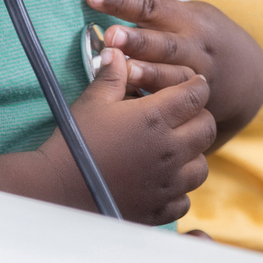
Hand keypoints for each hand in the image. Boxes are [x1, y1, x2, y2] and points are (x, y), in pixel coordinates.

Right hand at [39, 47, 214, 225]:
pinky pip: (185, 199)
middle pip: (207, 128)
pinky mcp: (158, 210)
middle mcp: (168, 151)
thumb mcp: (93, 101)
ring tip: (173, 150)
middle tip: (182, 115)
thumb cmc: (73, 142)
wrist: (55, 190)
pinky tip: (161, 180)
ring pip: (201, 166)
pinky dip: (178, 190)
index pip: (196, 95)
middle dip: (198, 117)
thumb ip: (113, 75)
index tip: (191, 84)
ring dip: (192, 155)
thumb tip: (118, 52)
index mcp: (155, 118)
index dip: (196, 85)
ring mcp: (166, 184)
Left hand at [87, 0, 262, 145]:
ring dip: (148, 74)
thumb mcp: (189, 18)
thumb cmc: (203, 39)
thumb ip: (156, 18)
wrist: (249, 75)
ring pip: (173, 75)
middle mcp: (195, 45)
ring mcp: (200, 74)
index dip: (122, 1)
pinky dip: (160, 103)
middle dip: (138, 40)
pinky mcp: (202, 101)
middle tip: (111, 37)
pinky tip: (137, 106)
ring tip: (123, 73)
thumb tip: (106, 10)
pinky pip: (180, 102)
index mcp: (188, 18)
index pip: (152, 6)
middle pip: (164, 42)